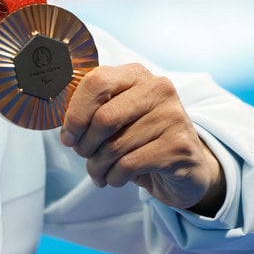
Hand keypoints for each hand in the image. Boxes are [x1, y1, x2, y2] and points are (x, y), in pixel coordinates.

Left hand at [59, 63, 225, 215]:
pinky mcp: (179, 146)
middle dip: (85, 143)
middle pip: (104, 117)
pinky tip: (115, 178)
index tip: (67, 136)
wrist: (186, 164)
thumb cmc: (142, 137)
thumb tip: (66, 130)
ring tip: (98, 172)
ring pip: (115, 146)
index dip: (75, 113)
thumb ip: (93, 111)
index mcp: (136, 74)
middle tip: (83, 155)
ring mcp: (173, 117)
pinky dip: (114, 177)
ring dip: (97, 166)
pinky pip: (130, 164)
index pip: (96, 82)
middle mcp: (158, 89)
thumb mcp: (118, 116)